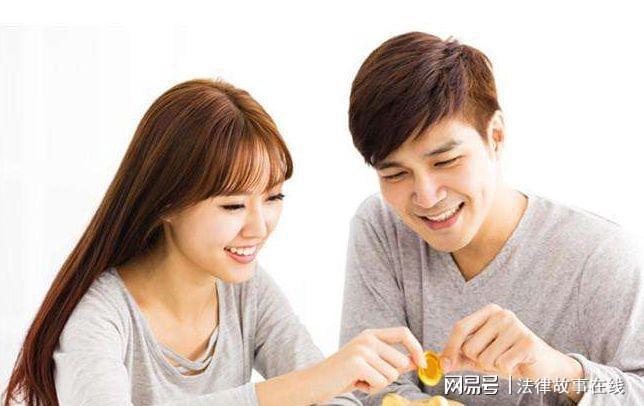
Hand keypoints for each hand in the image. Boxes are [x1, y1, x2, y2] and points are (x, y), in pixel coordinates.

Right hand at [315, 327, 426, 395]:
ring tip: (360, 379)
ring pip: (392, 374)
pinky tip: (356, 384)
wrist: (315, 381)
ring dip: (378, 383)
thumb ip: (391, 360)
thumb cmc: (343, 374)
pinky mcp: (357, 363)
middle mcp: (368, 338)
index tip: (421, 364)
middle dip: (390, 376)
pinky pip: (380, 382)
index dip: (416, 348)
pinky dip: (370, 388)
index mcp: (371, 334)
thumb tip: (415, 362)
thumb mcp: (369, 363)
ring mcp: (362, 350)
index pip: (403, 333)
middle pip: (401, 361)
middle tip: (369, 377)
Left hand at [440, 304, 583, 396]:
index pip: (460, 328)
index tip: (444, 365)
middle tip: (496, 358)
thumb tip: (441, 363)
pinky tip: (517, 364)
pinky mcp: (527, 342)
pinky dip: (507, 371)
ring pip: (485, 359)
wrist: (545, 367)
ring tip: (508, 360)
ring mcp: (515, 326)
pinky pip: (501, 365)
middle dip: (479, 361)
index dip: (450, 348)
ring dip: (494, 367)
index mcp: (489, 312)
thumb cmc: (510, 358)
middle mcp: (501, 314)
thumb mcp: (482, 356)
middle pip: (470, 347)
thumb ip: (461, 357)